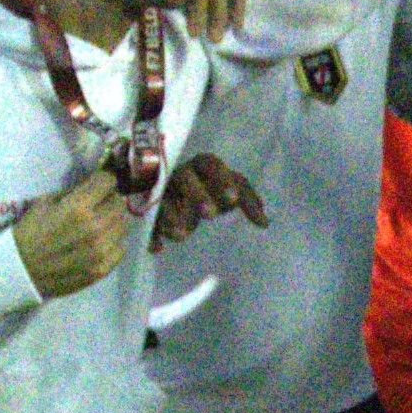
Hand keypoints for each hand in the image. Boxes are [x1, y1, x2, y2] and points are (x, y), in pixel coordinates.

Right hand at [6, 164, 138, 298]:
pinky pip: (121, 248)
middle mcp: (94, 227)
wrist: (19, 271)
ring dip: (113, 221)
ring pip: (123, 225)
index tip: (97, 185)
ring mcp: (101, 250)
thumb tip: (93, 185)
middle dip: (109, 200)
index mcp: (78, 207)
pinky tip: (99, 243)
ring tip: (99, 225)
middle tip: (98, 206)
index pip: (108, 181)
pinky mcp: (103, 269)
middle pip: (119, 203)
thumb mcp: (44, 202)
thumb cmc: (28, 233)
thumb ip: (72, 193)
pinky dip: (113, 242)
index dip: (102, 181)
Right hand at [151, 153, 267, 244]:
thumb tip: (264, 223)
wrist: (179, 194)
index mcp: (202, 165)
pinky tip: (157, 248)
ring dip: (171, 215)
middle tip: (210, 215)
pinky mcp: (148, 208)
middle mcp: (179, 173)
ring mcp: (162, 189)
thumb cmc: (210, 188)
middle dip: (197, 194)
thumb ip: (247, 202)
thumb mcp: (229, 191)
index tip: (232, 200)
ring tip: (183, 236)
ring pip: (162, 198)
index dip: (221, 179)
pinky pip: (147, 219)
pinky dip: (151, 233)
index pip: (211, 164)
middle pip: (185, 177)